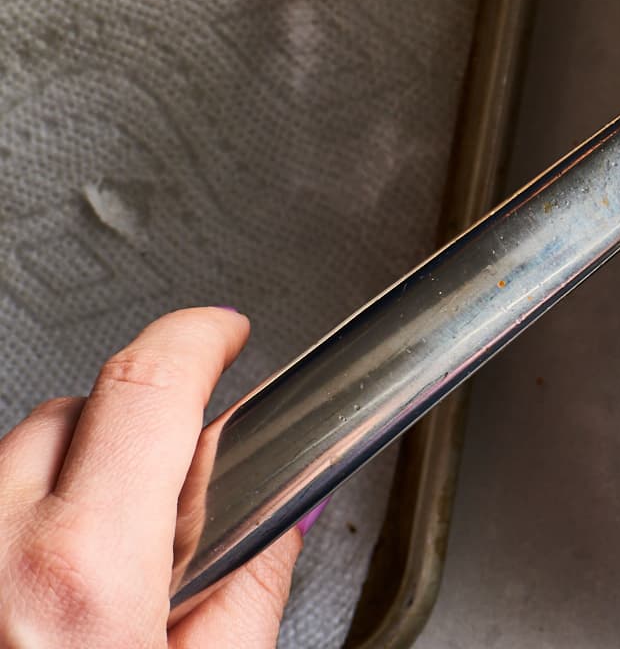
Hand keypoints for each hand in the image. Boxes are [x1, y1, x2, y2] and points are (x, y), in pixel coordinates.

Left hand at [0, 307, 300, 648]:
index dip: (197, 340)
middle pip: (72, 415)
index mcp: (85, 574)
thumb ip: (253, 585)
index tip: (221, 335)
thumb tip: (288, 510)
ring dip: (64, 481)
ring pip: (12, 460)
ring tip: (99, 563)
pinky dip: (17, 525)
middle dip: (134, 431)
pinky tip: (45, 586)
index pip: (145, 387)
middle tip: (172, 499)